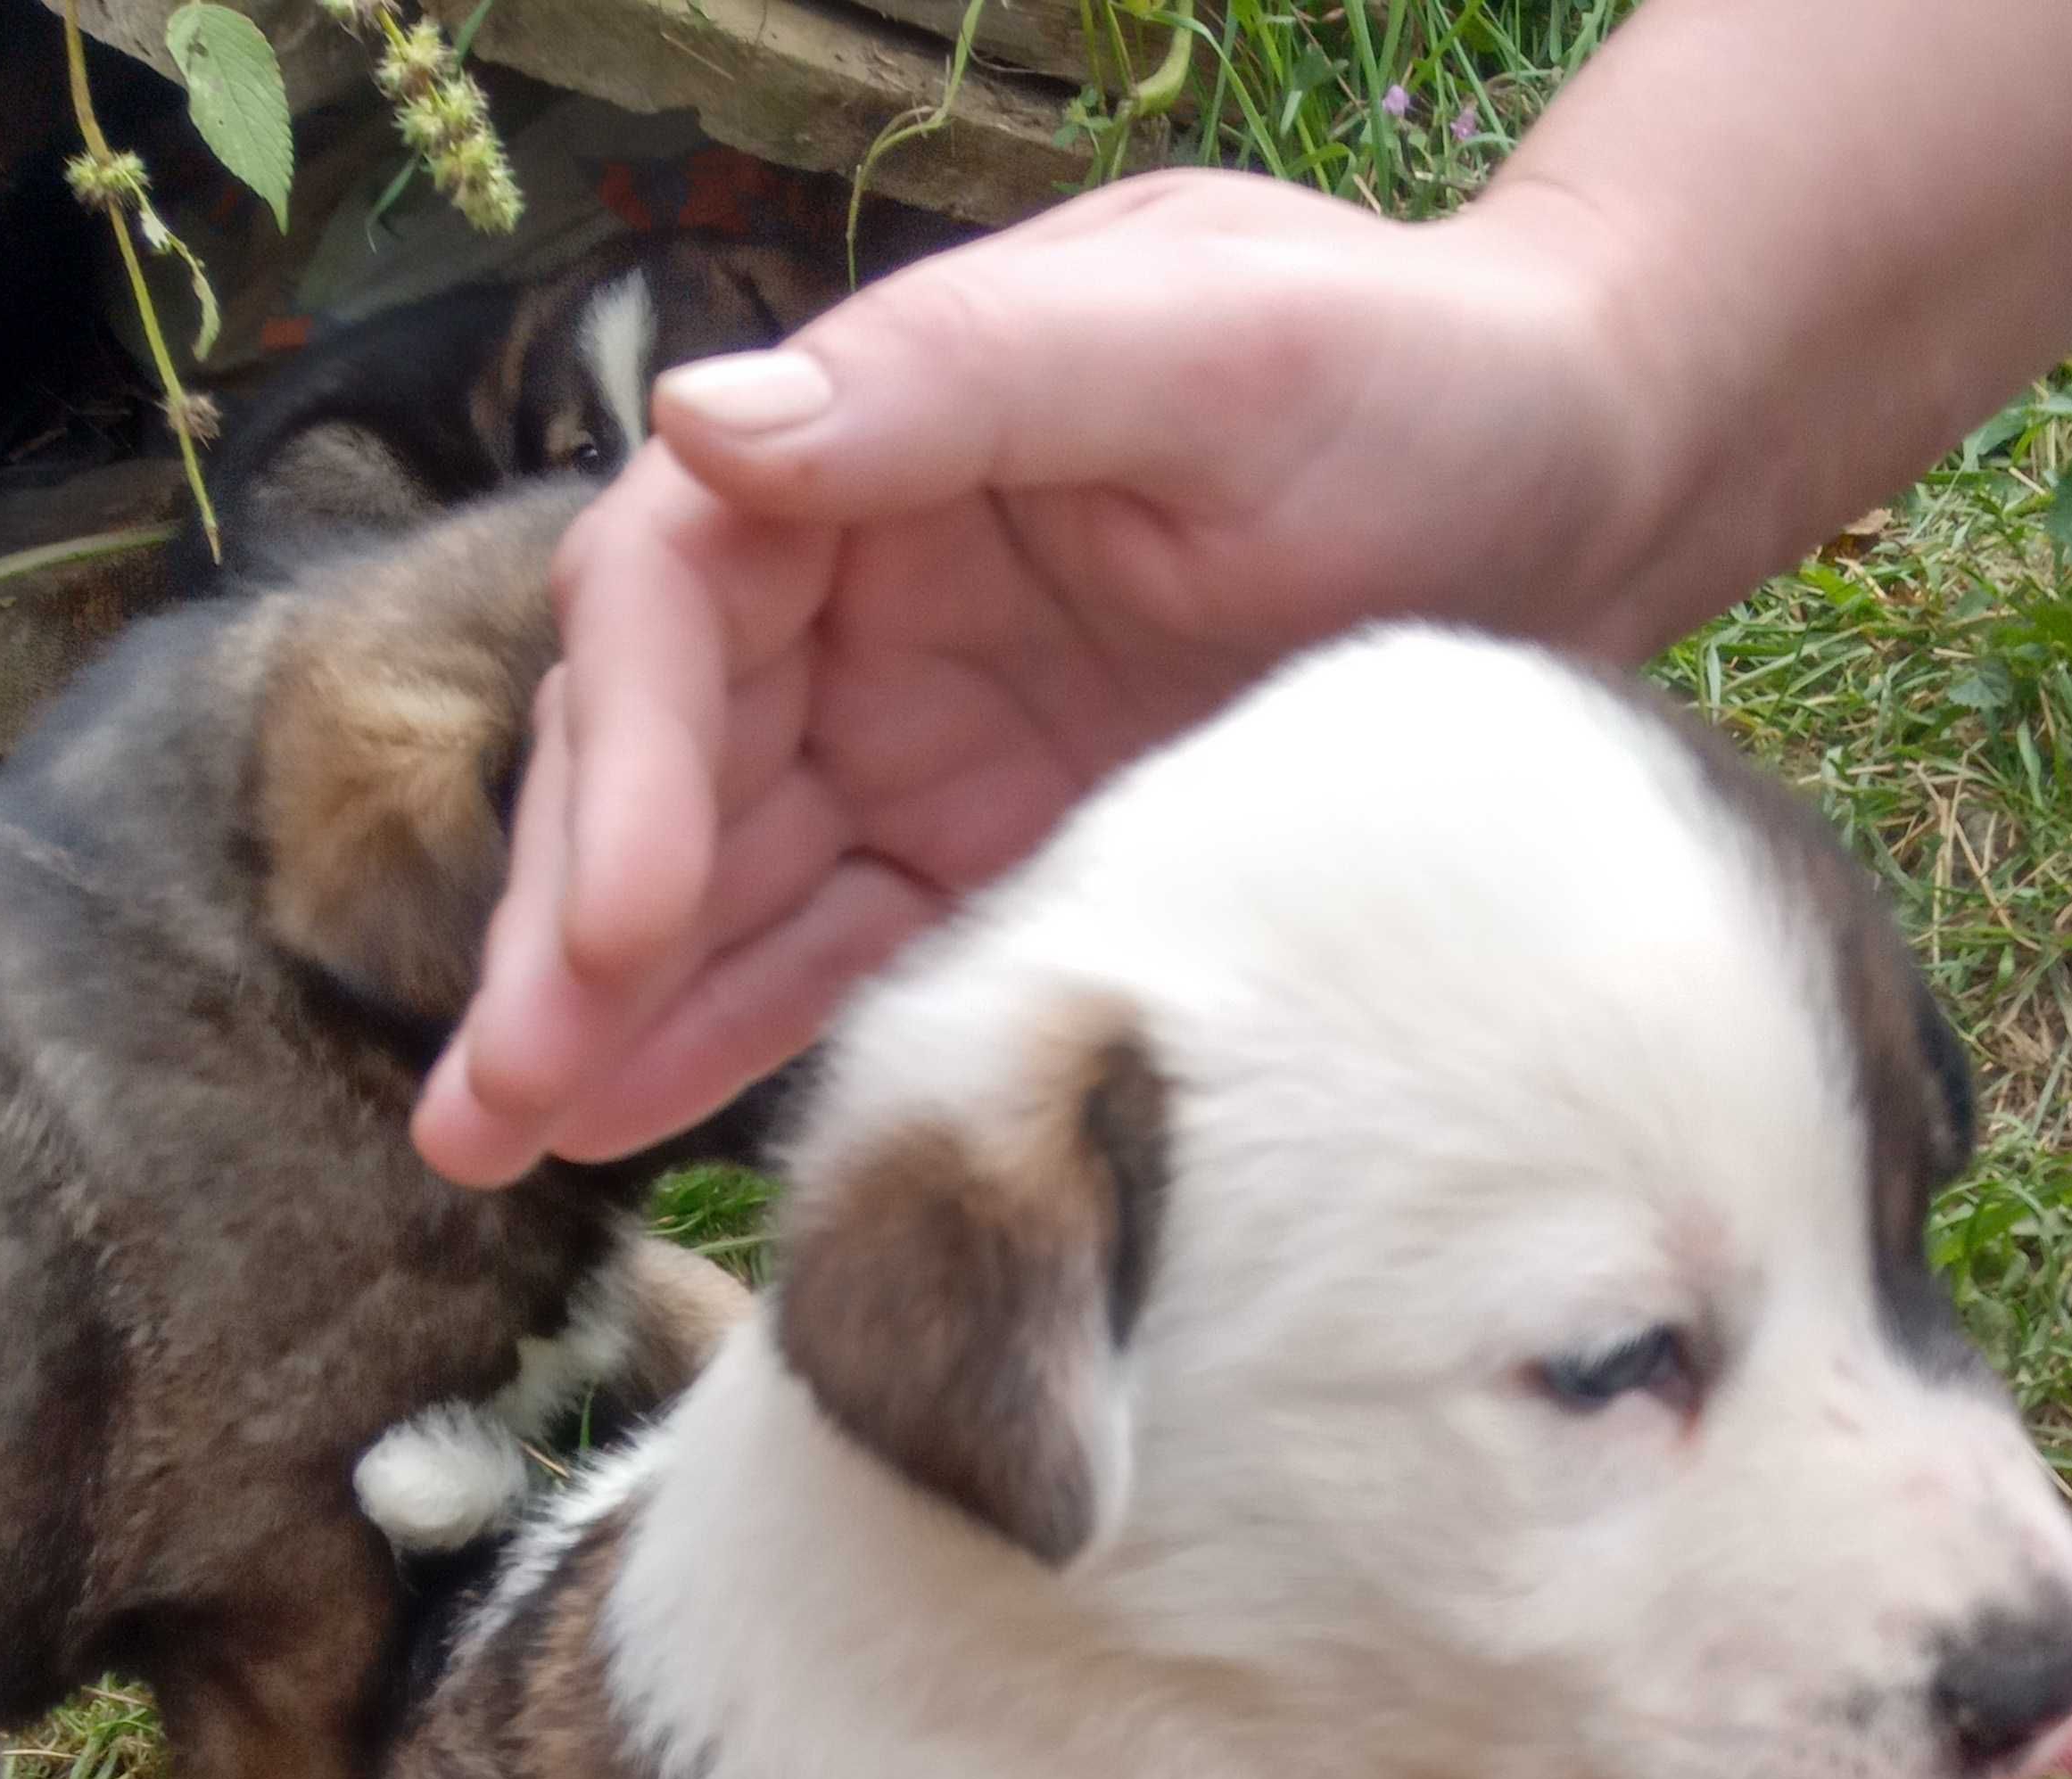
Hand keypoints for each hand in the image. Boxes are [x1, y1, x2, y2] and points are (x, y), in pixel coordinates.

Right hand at [413, 171, 1654, 1182]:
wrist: (1585, 473)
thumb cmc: (1408, 365)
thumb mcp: (1195, 340)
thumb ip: (955, 385)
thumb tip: (707, 430)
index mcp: (880, 436)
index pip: (675, 601)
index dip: (626, 767)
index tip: (620, 926)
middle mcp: (866, 585)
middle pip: (658, 761)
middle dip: (567, 934)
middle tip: (486, 1102)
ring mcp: (922, 725)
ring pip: (718, 879)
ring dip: (605, 1011)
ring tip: (491, 1146)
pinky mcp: (996, 843)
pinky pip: (835, 949)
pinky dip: (732, 1033)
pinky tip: (625, 1126)